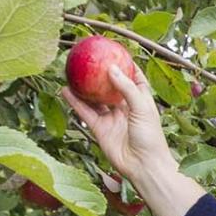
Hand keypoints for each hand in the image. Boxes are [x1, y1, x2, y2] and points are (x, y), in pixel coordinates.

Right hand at [62, 66, 202, 215]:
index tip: (113, 49)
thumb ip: (126, 88)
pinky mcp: (99, 129)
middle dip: (101, 72)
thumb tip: (111, 68)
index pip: (133, 76)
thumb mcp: (142, 107)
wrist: (144, 166)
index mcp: (141, 99)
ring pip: (95, 98)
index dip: (125, 63)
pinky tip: (65, 90)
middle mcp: (125, 107)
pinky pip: (85, 112)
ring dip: (84, 86)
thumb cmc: (150, 137)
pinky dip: (75, 102)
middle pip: (111, 85)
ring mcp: (111, 117)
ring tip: (71, 71)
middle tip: (88, 57)